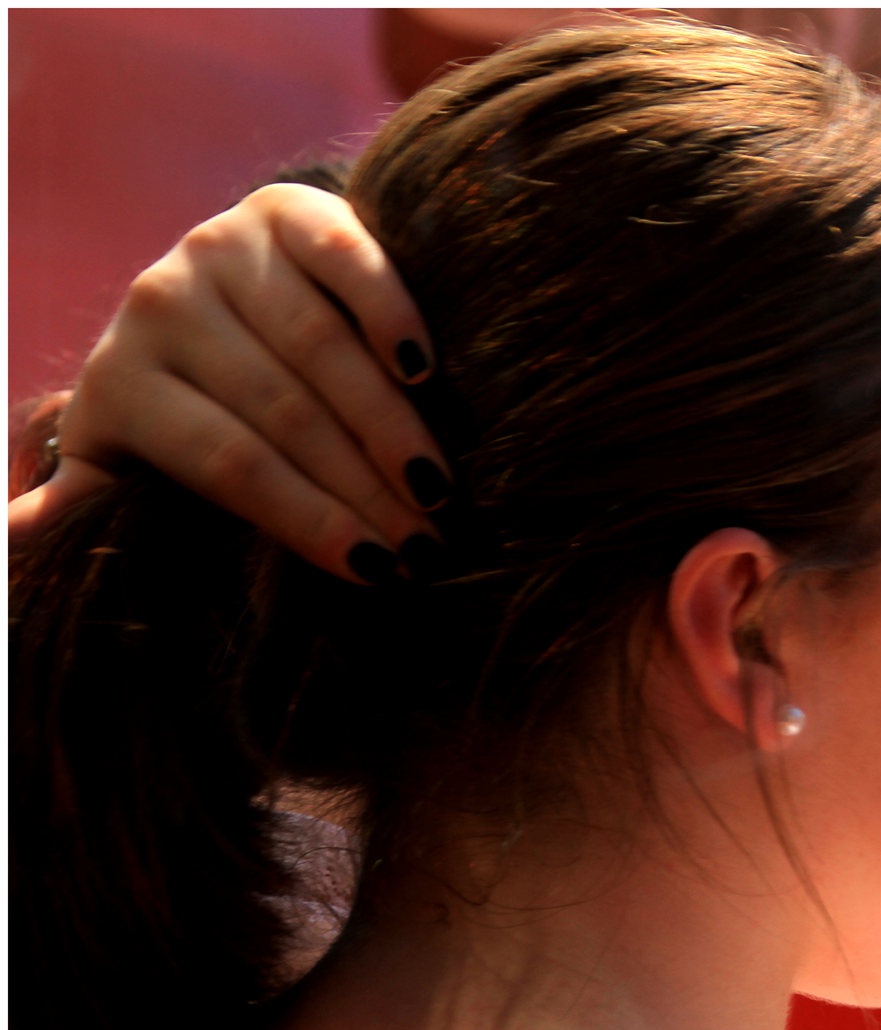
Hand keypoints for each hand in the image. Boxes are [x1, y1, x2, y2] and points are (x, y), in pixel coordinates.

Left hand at [8, 184, 444, 582]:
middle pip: (283, 411)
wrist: (213, 293)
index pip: (231, 463)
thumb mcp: (123, 454)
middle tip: (431, 545)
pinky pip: (346, 259)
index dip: (309, 519)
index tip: (378, 572)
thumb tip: (17, 538)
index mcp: (121, 380)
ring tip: (440, 487)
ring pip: (320, 347)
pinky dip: (389, 311)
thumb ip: (84, 496)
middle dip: (365, 487)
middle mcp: (161, 304)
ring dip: (391, 422)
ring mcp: (222, 247)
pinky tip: (426, 371)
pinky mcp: (284, 209)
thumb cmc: (185, 409)